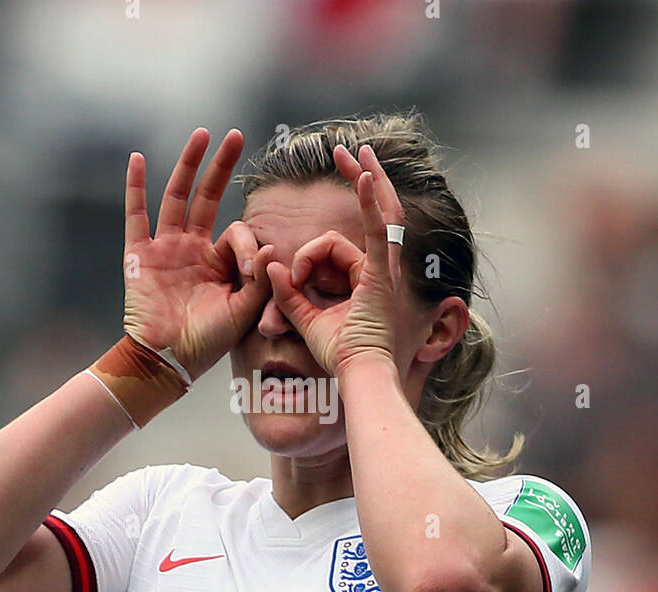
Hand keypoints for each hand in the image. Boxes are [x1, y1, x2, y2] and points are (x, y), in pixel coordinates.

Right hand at [121, 128, 272, 380]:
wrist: (168, 360)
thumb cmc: (208, 341)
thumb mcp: (244, 309)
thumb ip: (259, 279)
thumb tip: (269, 247)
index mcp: (217, 262)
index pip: (237, 232)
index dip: (246, 246)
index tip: (248, 269)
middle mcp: (191, 248)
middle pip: (207, 196)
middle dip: (222, 167)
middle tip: (237, 135)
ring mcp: (164, 248)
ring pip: (176, 196)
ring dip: (188, 164)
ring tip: (202, 134)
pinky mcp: (139, 255)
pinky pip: (136, 215)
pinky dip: (134, 187)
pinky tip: (137, 159)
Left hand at [263, 144, 404, 376]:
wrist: (356, 374)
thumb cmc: (337, 355)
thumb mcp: (305, 317)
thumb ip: (288, 293)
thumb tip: (271, 266)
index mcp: (367, 278)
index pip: (346, 240)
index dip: (324, 238)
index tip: (304, 253)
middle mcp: (382, 269)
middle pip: (378, 211)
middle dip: (364, 178)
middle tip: (347, 150)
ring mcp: (386, 269)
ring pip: (375, 215)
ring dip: (366, 179)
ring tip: (352, 151)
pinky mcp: (382, 274)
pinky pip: (376, 230)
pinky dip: (369, 202)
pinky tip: (364, 175)